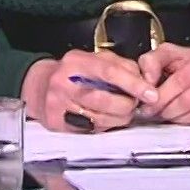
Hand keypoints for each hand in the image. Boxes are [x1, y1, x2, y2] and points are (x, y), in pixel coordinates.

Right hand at [20, 49, 151, 132]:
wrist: (39, 86)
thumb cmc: (72, 73)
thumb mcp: (95, 59)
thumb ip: (121, 66)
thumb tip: (143, 79)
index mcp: (77, 62)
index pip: (110, 72)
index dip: (133, 84)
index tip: (150, 94)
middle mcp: (65, 82)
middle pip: (105, 100)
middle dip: (127, 105)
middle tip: (133, 104)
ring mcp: (58, 104)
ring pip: (99, 119)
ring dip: (118, 118)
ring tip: (120, 111)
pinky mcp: (56, 123)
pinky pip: (89, 130)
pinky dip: (103, 126)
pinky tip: (103, 118)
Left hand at [134, 43, 189, 124]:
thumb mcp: (172, 54)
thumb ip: (152, 62)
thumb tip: (146, 80)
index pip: (181, 81)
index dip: (161, 96)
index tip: (148, 105)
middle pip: (188, 100)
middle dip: (166, 110)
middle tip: (156, 112)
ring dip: (178, 118)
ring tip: (169, 113)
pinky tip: (187, 116)